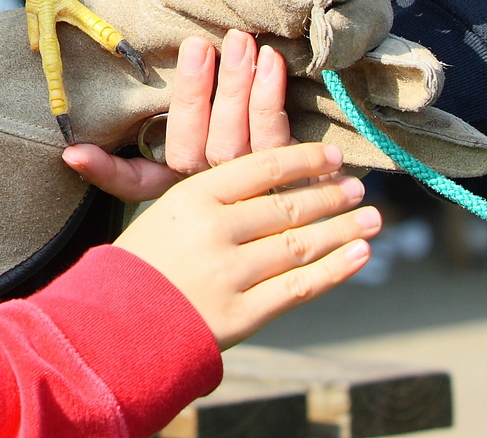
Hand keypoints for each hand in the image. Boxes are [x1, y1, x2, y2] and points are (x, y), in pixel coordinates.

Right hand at [64, 29, 289, 202]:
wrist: (297, 209)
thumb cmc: (225, 174)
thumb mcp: (167, 172)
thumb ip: (120, 166)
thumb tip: (69, 153)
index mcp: (177, 187)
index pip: (132, 182)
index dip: (104, 170)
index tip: (76, 153)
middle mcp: (210, 191)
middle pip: (194, 145)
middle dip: (195, 93)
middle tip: (199, 46)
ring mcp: (251, 186)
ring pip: (237, 137)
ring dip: (237, 87)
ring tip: (241, 42)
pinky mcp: (289, 177)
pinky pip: (276, 135)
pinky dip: (271, 97)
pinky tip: (271, 63)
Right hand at [114, 141, 377, 347]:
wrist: (116, 327)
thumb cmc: (140, 264)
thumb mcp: (163, 212)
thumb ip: (212, 195)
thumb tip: (265, 175)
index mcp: (192, 198)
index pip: (262, 168)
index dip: (303, 161)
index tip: (331, 158)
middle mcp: (215, 232)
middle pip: (288, 206)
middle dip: (330, 196)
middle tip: (357, 187)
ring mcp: (231, 274)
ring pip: (301, 244)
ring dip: (343, 229)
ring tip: (370, 218)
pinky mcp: (243, 314)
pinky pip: (300, 287)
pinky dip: (335, 269)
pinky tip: (359, 255)